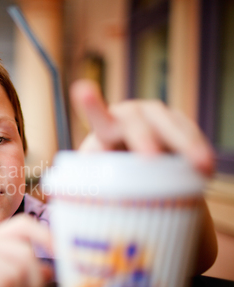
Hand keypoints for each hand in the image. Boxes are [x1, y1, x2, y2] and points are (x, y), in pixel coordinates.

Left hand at [70, 79, 214, 175]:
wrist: (138, 164)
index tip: (82, 90)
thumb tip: (81, 195)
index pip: (97, 115)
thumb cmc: (111, 171)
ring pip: (171, 126)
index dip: (90, 103)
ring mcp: (157, 116)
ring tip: (201, 166)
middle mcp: (131, 114)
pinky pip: (191, 135)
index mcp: (106, 126)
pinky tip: (207, 169)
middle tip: (150, 158)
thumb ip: (89, 181)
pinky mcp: (179, 124)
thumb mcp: (96, 176)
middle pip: (137, 122)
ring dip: (186, 145)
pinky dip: (198, 151)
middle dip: (144, 138)